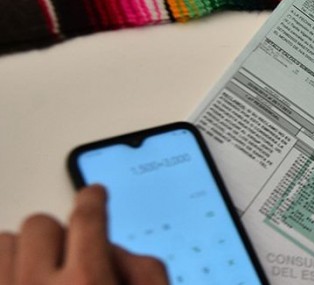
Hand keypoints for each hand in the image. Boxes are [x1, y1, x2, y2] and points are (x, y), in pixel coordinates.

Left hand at [0, 185, 166, 284]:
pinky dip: (7, 267)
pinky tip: (24, 280)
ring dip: (25, 252)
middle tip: (72, 258)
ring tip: (43, 274)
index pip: (87, 218)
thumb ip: (146, 271)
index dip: (93, 199)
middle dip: (59, 237)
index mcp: (88, 282)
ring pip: (7, 241)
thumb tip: (119, 249)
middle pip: (42, 225)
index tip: (93, 192)